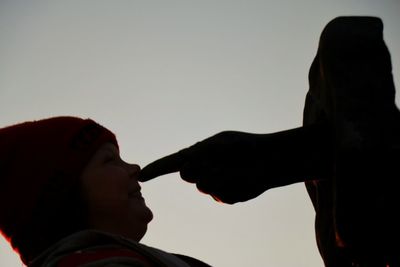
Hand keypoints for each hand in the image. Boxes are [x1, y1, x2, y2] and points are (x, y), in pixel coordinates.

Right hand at [139, 131, 270, 203]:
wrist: (269, 160)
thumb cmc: (245, 147)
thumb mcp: (221, 143)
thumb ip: (200, 155)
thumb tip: (187, 170)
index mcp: (198, 155)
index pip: (172, 163)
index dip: (156, 169)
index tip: (141, 175)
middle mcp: (202, 171)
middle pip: (187, 174)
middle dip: (198, 167)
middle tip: (218, 159)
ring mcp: (213, 185)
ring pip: (204, 186)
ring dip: (219, 176)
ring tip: (236, 168)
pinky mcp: (224, 196)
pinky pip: (222, 195)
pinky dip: (232, 186)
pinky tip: (243, 179)